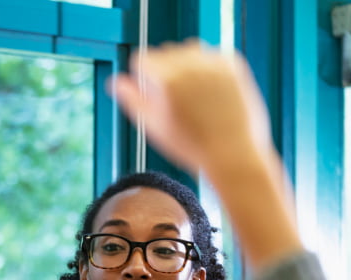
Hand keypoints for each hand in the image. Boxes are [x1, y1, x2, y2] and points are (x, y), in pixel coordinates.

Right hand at [111, 40, 301, 271]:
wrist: (235, 156)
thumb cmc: (194, 149)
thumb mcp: (155, 129)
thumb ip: (132, 101)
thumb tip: (115, 83)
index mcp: (166, 80)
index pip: (142, 60)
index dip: (145, 79)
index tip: (154, 95)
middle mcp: (190, 65)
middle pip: (166, 53)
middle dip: (167, 72)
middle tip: (179, 104)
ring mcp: (214, 63)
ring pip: (189, 51)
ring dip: (188, 67)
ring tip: (195, 99)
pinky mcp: (233, 64)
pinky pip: (212, 57)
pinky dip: (210, 70)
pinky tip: (212, 95)